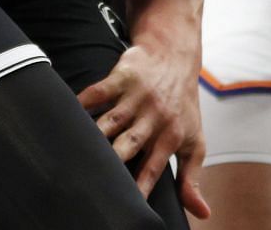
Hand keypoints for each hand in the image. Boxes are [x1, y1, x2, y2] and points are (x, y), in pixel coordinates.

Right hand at [76, 37, 209, 218]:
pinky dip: (82, 101)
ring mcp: (136, 97)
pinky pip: (98, 91)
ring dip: (94, 134)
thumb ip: (192, 179)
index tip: (128, 205)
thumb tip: (201, 214)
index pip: (152, 169)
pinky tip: (68, 114)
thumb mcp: (194, 142)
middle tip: (96, 178)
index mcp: (169, 137)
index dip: (139, 187)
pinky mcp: (121, 77)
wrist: (175, 56)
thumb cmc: (183, 106)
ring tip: (76, 151)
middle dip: (113, 161)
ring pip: (110, 120)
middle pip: (128, 145)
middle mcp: (152, 118)